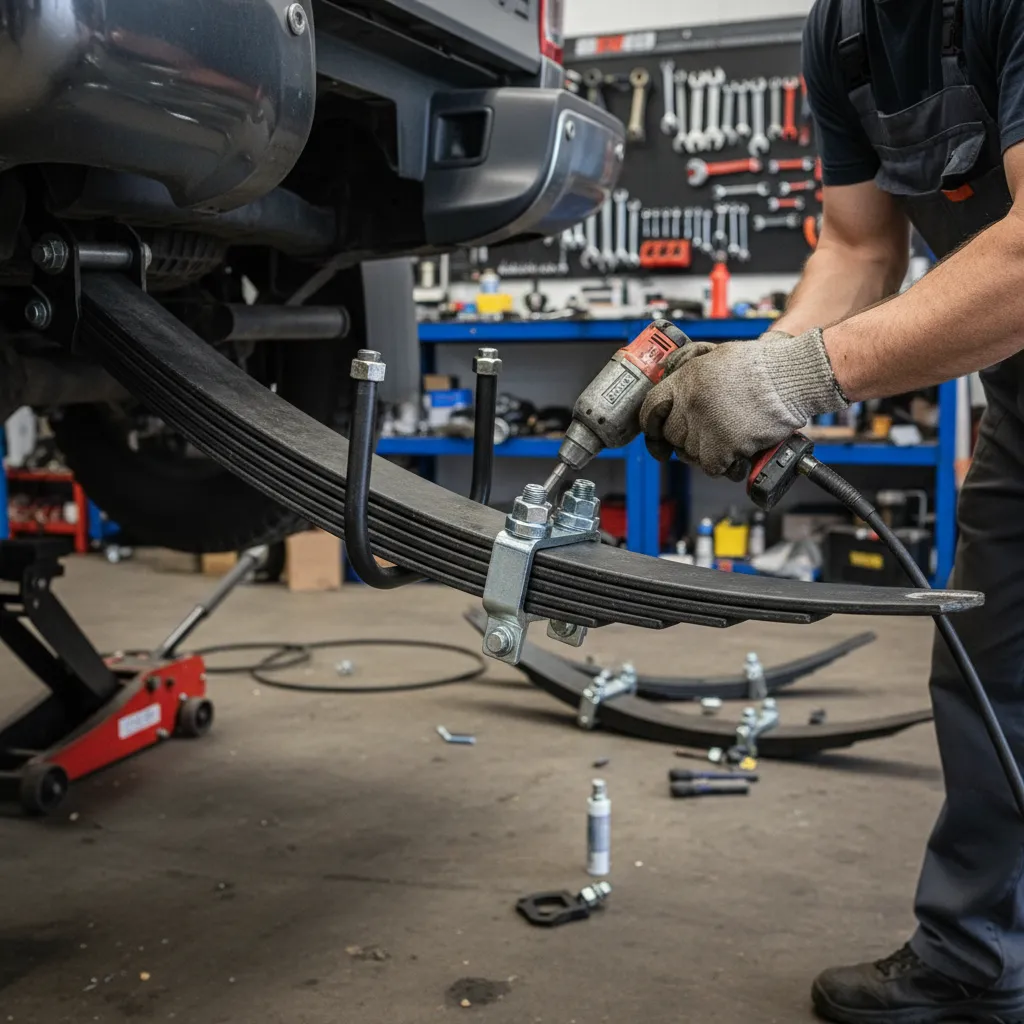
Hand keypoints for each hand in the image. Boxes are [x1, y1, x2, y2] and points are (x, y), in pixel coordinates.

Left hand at [640, 327, 847, 477]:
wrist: (789, 378)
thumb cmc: (761, 365)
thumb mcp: (715, 356)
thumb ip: (690, 372)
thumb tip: (675, 383)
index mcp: (684, 381)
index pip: (650, 409)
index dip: (653, 423)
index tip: (657, 432)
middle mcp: (689, 405)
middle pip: (672, 435)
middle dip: (685, 437)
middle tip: (706, 433)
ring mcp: (704, 428)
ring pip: (690, 454)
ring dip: (706, 451)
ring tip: (727, 438)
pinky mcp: (722, 448)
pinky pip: (712, 467)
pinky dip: (724, 464)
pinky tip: (736, 452)